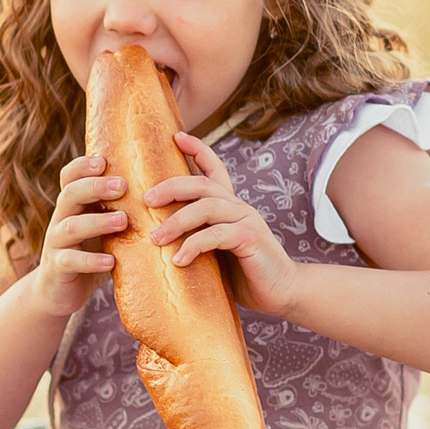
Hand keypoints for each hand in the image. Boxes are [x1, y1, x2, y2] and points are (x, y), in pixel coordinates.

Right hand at [27, 153, 124, 318]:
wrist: (61, 292)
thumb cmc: (92, 252)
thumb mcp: (104, 228)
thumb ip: (122, 209)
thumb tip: (167, 188)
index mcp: (73, 205)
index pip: (70, 176)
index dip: (83, 166)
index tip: (104, 161)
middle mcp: (61, 218)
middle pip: (70, 194)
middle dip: (96, 187)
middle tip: (123, 185)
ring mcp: (56, 243)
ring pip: (71, 226)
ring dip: (97, 221)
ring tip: (123, 221)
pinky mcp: (57, 269)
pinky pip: (70, 261)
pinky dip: (91, 261)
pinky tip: (111, 262)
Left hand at [141, 132, 302, 316]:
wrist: (283, 292)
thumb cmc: (246, 274)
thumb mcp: (217, 251)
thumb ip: (198, 238)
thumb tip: (156, 239)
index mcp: (230, 206)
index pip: (215, 169)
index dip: (198, 149)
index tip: (176, 136)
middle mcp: (239, 207)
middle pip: (202, 184)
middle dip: (172, 187)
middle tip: (146, 199)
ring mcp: (247, 220)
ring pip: (207, 207)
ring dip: (177, 221)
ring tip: (155, 238)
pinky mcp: (251, 239)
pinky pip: (218, 234)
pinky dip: (195, 245)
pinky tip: (179, 260)